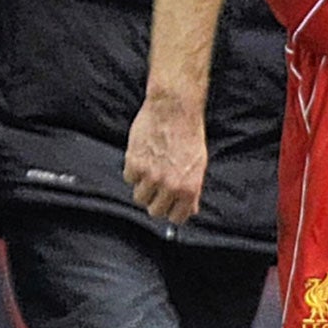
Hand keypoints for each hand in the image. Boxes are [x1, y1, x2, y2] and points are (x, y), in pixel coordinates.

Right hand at [123, 91, 207, 223]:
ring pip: (139, 198)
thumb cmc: (189, 134)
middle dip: (156, 201)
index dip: (172, 211)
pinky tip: (142, 158)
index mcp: (188, 188)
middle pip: (155, 211)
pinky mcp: (134, 163)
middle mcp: (170, 186)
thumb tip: (192, 209)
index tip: (169, 204)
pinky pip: (128, 179)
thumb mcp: (199, 164)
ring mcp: (150, 176)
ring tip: (150, 170)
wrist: (174, 110)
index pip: (176, 218)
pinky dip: (133, 171)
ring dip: (143, 187)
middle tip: (158, 187)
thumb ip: (193, 190)